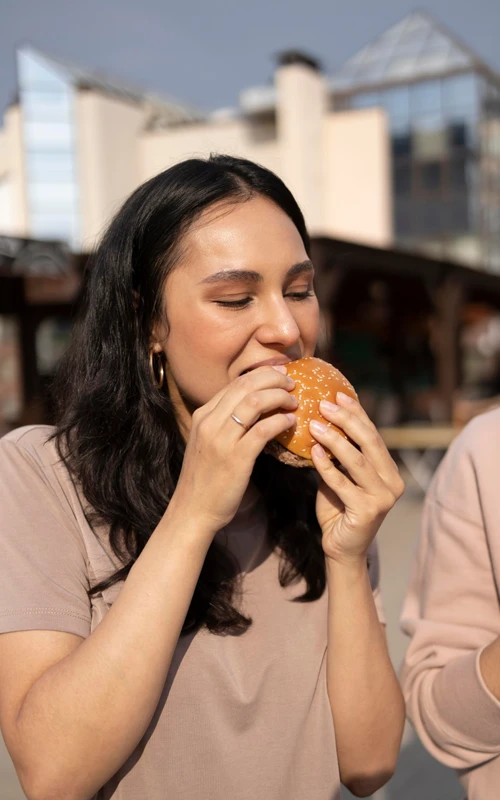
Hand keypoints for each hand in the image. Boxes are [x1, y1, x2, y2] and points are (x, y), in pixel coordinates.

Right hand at [171, 366, 297, 532]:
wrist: (193, 511)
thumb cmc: (205, 479)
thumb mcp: (208, 442)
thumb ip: (225, 423)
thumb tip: (254, 408)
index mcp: (203, 415)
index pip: (236, 383)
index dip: (263, 374)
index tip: (281, 375)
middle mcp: (210, 422)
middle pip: (246, 385)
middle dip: (274, 378)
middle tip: (292, 383)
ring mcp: (221, 439)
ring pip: (255, 401)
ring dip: (280, 396)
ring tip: (294, 401)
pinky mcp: (236, 458)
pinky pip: (263, 429)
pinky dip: (281, 421)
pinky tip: (291, 423)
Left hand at [309, 392, 404, 564]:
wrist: (341, 548)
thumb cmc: (338, 509)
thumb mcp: (339, 476)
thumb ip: (338, 454)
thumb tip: (320, 419)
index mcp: (389, 470)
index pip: (373, 434)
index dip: (356, 413)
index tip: (338, 395)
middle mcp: (392, 482)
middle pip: (369, 442)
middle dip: (346, 420)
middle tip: (324, 404)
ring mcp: (383, 498)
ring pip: (356, 460)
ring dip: (334, 439)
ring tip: (314, 424)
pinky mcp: (367, 511)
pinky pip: (342, 482)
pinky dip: (326, 465)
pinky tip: (313, 451)